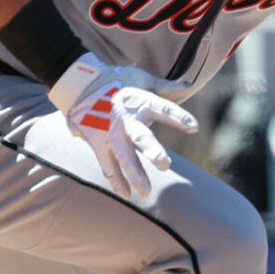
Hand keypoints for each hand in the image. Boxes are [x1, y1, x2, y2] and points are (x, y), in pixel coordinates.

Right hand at [52, 56, 197, 198]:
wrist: (80, 85)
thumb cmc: (116, 81)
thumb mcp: (140, 78)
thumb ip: (165, 87)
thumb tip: (189, 85)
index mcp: (139, 101)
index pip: (162, 109)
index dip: (178, 117)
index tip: (194, 127)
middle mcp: (125, 119)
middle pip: (140, 137)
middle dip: (152, 150)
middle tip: (164, 164)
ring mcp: (111, 134)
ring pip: (122, 157)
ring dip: (133, 174)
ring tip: (146, 191)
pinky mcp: (99, 144)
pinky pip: (107, 166)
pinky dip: (116, 181)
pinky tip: (127, 195)